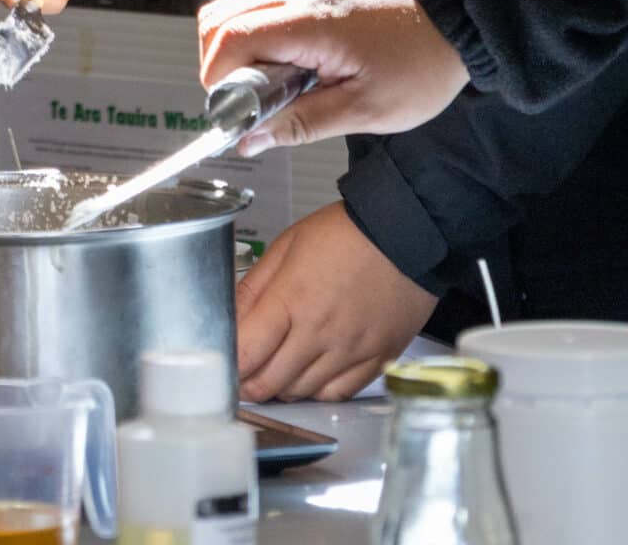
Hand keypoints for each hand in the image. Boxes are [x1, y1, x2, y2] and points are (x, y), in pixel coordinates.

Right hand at [197, 0, 468, 145]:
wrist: (461, 13)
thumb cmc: (422, 61)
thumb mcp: (367, 110)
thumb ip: (303, 124)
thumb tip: (251, 140)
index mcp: (306, 23)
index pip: (229, 38)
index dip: (218, 81)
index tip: (234, 116)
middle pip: (219, 19)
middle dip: (219, 66)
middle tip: (250, 106)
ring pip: (236, 8)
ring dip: (236, 50)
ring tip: (271, 89)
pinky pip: (263, 6)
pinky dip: (257, 36)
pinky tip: (289, 68)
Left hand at [235, 203, 436, 401]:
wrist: (404, 233)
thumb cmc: (346, 234)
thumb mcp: (286, 246)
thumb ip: (254, 287)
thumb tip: (229, 317)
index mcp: (292, 298)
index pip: (246, 352)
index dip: (228, 365)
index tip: (223, 363)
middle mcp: (320, 331)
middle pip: (270, 382)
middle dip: (249, 382)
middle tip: (245, 371)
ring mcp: (349, 350)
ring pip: (301, 393)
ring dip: (281, 387)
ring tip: (276, 368)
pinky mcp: (375, 359)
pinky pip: (337, 394)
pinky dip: (317, 391)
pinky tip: (310, 375)